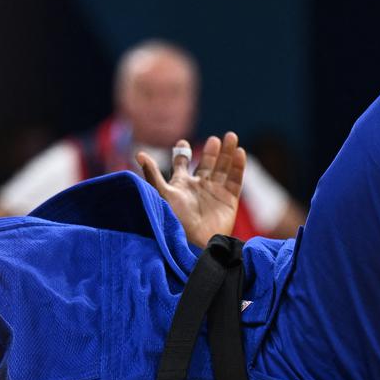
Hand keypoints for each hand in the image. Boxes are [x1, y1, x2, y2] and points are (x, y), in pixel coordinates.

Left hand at [138, 133, 245, 247]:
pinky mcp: (229, 200)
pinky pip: (235, 180)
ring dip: (227, 153)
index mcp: (181, 184)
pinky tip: (239, 152)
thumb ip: (153, 174)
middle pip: (208, 163)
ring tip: (231, 136)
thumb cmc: (174, 220)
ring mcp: (215, 193)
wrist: (193, 243)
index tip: (182, 143)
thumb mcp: (162, 194)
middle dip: (212, 151)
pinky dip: (238, 166)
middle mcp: (199, 187)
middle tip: (216, 139)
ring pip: (223, 168)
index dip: (183, 153)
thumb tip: (139, 153)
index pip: (183, 164)